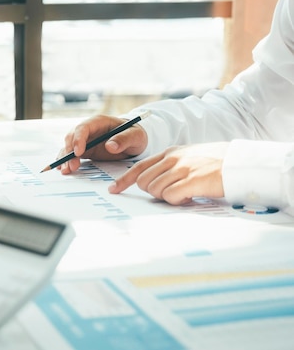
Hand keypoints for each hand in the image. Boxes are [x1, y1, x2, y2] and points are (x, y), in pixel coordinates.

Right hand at [60, 114, 147, 173]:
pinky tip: (62, 169)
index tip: (78, 152)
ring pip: (69, 147)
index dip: (78, 139)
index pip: (83, 128)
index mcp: (98, 122)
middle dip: (69, 152)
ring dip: (65, 158)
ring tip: (66, 170)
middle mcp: (88, 130)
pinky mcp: (84, 150)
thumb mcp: (135, 135)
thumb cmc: (134, 134)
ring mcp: (85, 140)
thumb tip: (110, 146)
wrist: (134, 140)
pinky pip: (71, 154)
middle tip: (72, 166)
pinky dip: (66, 161)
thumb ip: (124, 139)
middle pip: (72, 138)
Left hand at [109, 143, 228, 204]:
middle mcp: (173, 159)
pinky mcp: (192, 180)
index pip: (138, 167)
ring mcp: (182, 169)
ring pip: (155, 190)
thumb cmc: (217, 164)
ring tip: (184, 193)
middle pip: (144, 182)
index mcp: (170, 153)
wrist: (241, 164)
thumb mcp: (189, 158)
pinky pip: (170, 196)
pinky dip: (177, 201)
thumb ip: (171, 166)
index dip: (124, 180)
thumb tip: (153, 183)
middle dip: (152, 192)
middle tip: (171, 193)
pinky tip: (189, 197)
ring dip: (166, 197)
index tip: (113, 189)